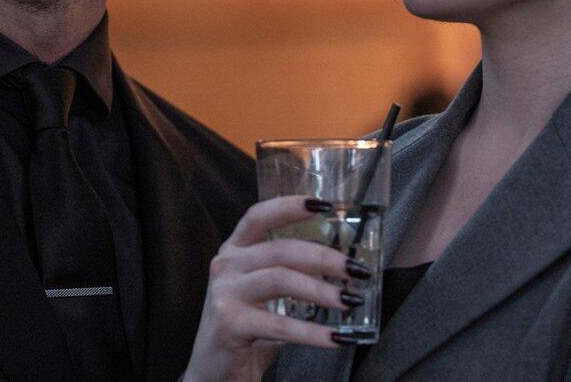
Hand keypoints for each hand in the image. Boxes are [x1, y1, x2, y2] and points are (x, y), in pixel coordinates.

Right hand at [183, 196, 369, 381]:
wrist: (213, 370)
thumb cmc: (246, 328)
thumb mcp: (261, 292)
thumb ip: (288, 273)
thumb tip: (341, 265)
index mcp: (234, 251)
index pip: (259, 216)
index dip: (289, 206)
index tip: (324, 205)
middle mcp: (226, 266)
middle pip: (280, 250)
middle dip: (324, 258)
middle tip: (357, 270)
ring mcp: (224, 293)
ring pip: (280, 280)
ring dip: (321, 291)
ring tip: (351, 301)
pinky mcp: (229, 323)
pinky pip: (279, 324)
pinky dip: (311, 331)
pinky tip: (336, 337)